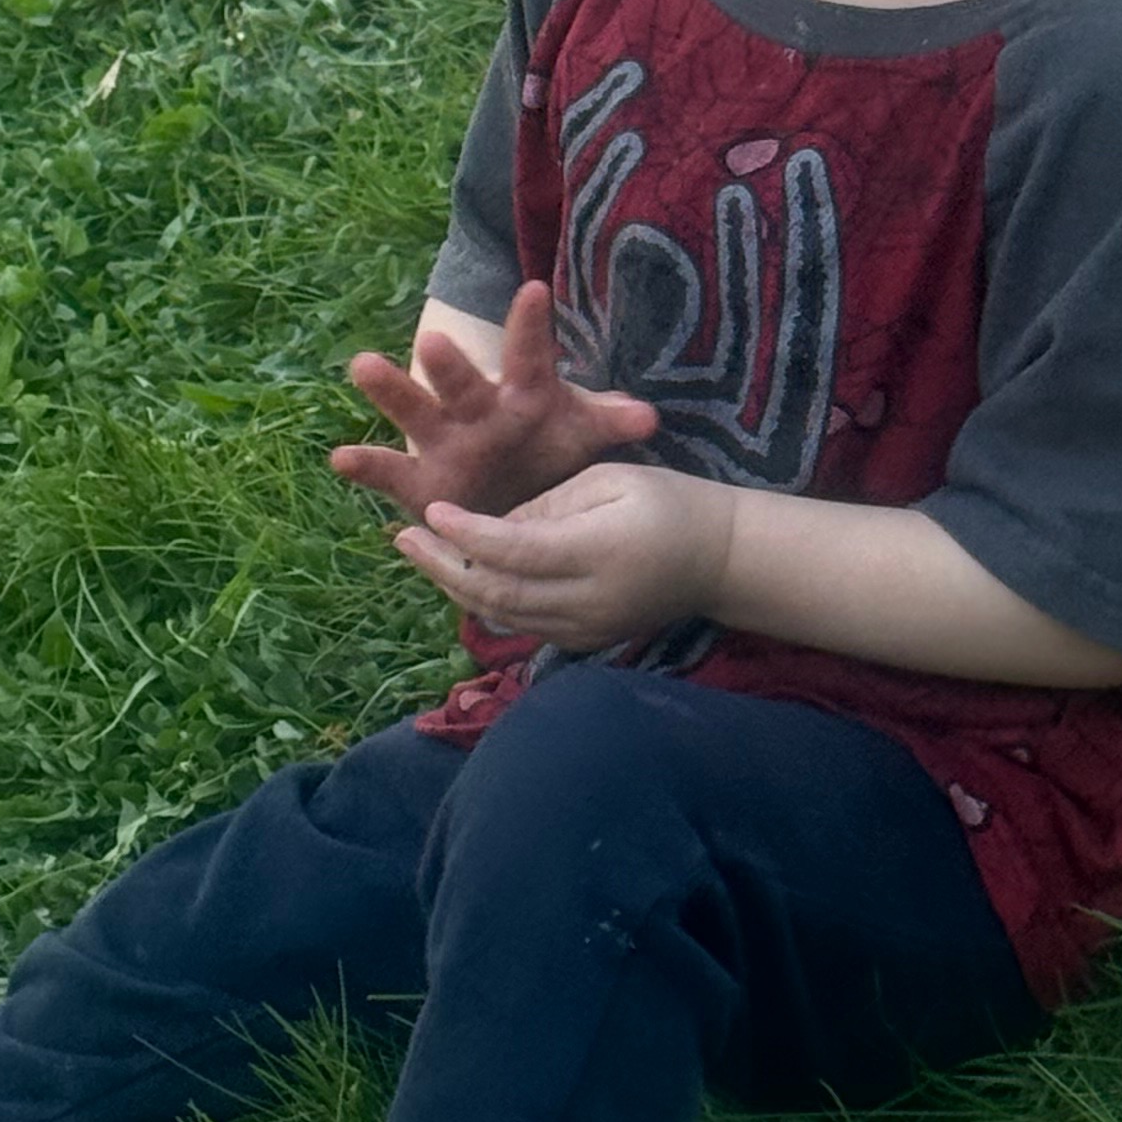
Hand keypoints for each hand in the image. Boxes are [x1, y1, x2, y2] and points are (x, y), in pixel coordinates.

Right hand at [331, 282, 658, 519]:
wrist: (515, 499)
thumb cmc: (550, 453)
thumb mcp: (580, 435)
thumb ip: (605, 421)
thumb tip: (648, 417)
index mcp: (523, 395)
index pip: (529, 357)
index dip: (531, 328)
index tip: (533, 291)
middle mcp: (477, 409)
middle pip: (461, 382)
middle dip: (449, 365)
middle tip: (433, 341)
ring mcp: (443, 440)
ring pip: (415, 411)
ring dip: (391, 391)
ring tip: (362, 365)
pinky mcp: (418, 481)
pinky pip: (389, 471)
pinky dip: (365, 466)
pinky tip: (340, 459)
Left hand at [398, 461, 736, 652]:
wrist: (717, 560)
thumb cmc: (667, 502)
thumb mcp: (612, 480)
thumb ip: (550, 504)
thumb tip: (490, 528)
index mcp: (598, 550)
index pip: (514, 549)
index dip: (466, 534)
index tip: (431, 510)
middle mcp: (588, 599)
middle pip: (498, 592)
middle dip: (444, 566)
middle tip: (404, 537)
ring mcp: (586, 628)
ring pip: (504, 616)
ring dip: (456, 587)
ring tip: (421, 554)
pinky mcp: (584, 641)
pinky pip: (522, 626)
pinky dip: (486, 602)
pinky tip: (461, 576)